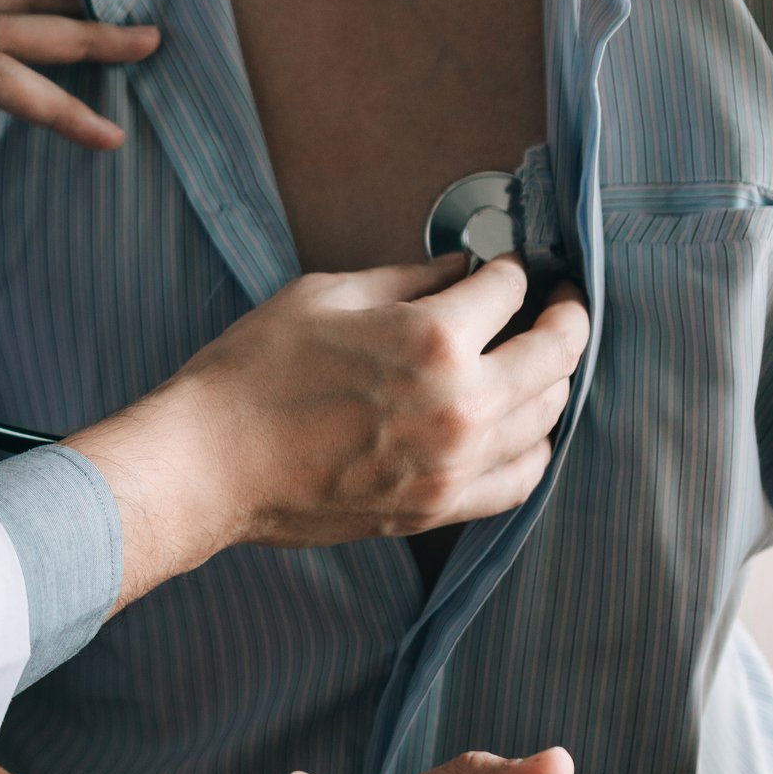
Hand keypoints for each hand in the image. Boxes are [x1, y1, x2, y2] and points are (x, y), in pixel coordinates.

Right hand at [66, 256, 588, 603]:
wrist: (208, 464)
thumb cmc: (251, 374)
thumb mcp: (324, 296)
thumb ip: (406, 280)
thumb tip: (459, 270)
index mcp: (431, 338)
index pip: (509, 290)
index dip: (513, 270)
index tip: (509, 266)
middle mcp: (460, 403)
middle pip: (554, 353)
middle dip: (564, 317)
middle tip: (560, 303)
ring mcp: (455, 463)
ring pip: (549, 415)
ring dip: (554, 379)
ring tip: (541, 360)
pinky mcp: (438, 507)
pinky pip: (521, 478)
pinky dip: (535, 447)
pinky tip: (523, 427)